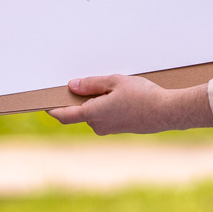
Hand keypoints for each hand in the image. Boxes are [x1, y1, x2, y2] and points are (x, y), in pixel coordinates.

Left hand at [47, 74, 212, 134]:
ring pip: (95, 114)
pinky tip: (123, 97)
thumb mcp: (115, 82)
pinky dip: (108, 107)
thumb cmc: (142, 95)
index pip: (65, 115)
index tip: (46, 104)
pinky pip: (107, 117)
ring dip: (98, 102)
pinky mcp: (121, 129)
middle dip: (83, 99)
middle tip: (92, 83)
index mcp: (92, 114)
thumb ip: (91, 84)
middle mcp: (98, 125)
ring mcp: (110, 129)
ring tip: (115, 88)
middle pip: (81, 112)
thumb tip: (73, 86)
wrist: (167, 111)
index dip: (53, 109)